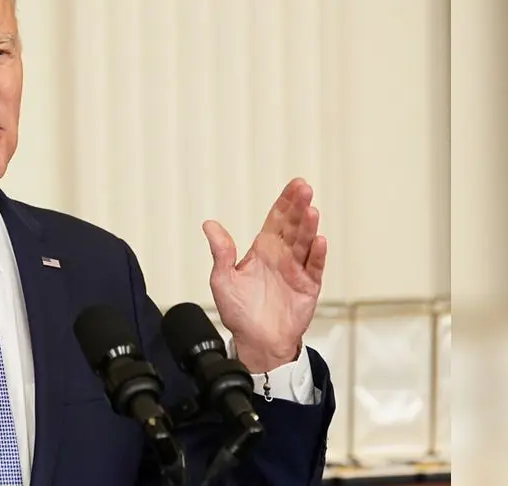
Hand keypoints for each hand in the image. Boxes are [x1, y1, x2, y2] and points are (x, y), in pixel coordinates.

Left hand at [203, 178, 326, 372]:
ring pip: (305, 243)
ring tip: (311, 212)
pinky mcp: (308, 288)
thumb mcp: (223, 279)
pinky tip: (318, 241)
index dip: (285, 202)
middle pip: (294, 226)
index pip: (277, 220)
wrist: (256, 342)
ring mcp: (297, 271)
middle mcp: (282, 257)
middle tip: (305, 189)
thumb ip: (221, 252)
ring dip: (309, 227)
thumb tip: (209, 224)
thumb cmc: (239, 312)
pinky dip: (317, 255)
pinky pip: (314, 268)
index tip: (295, 184)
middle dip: (299, 207)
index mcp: (263, 250)